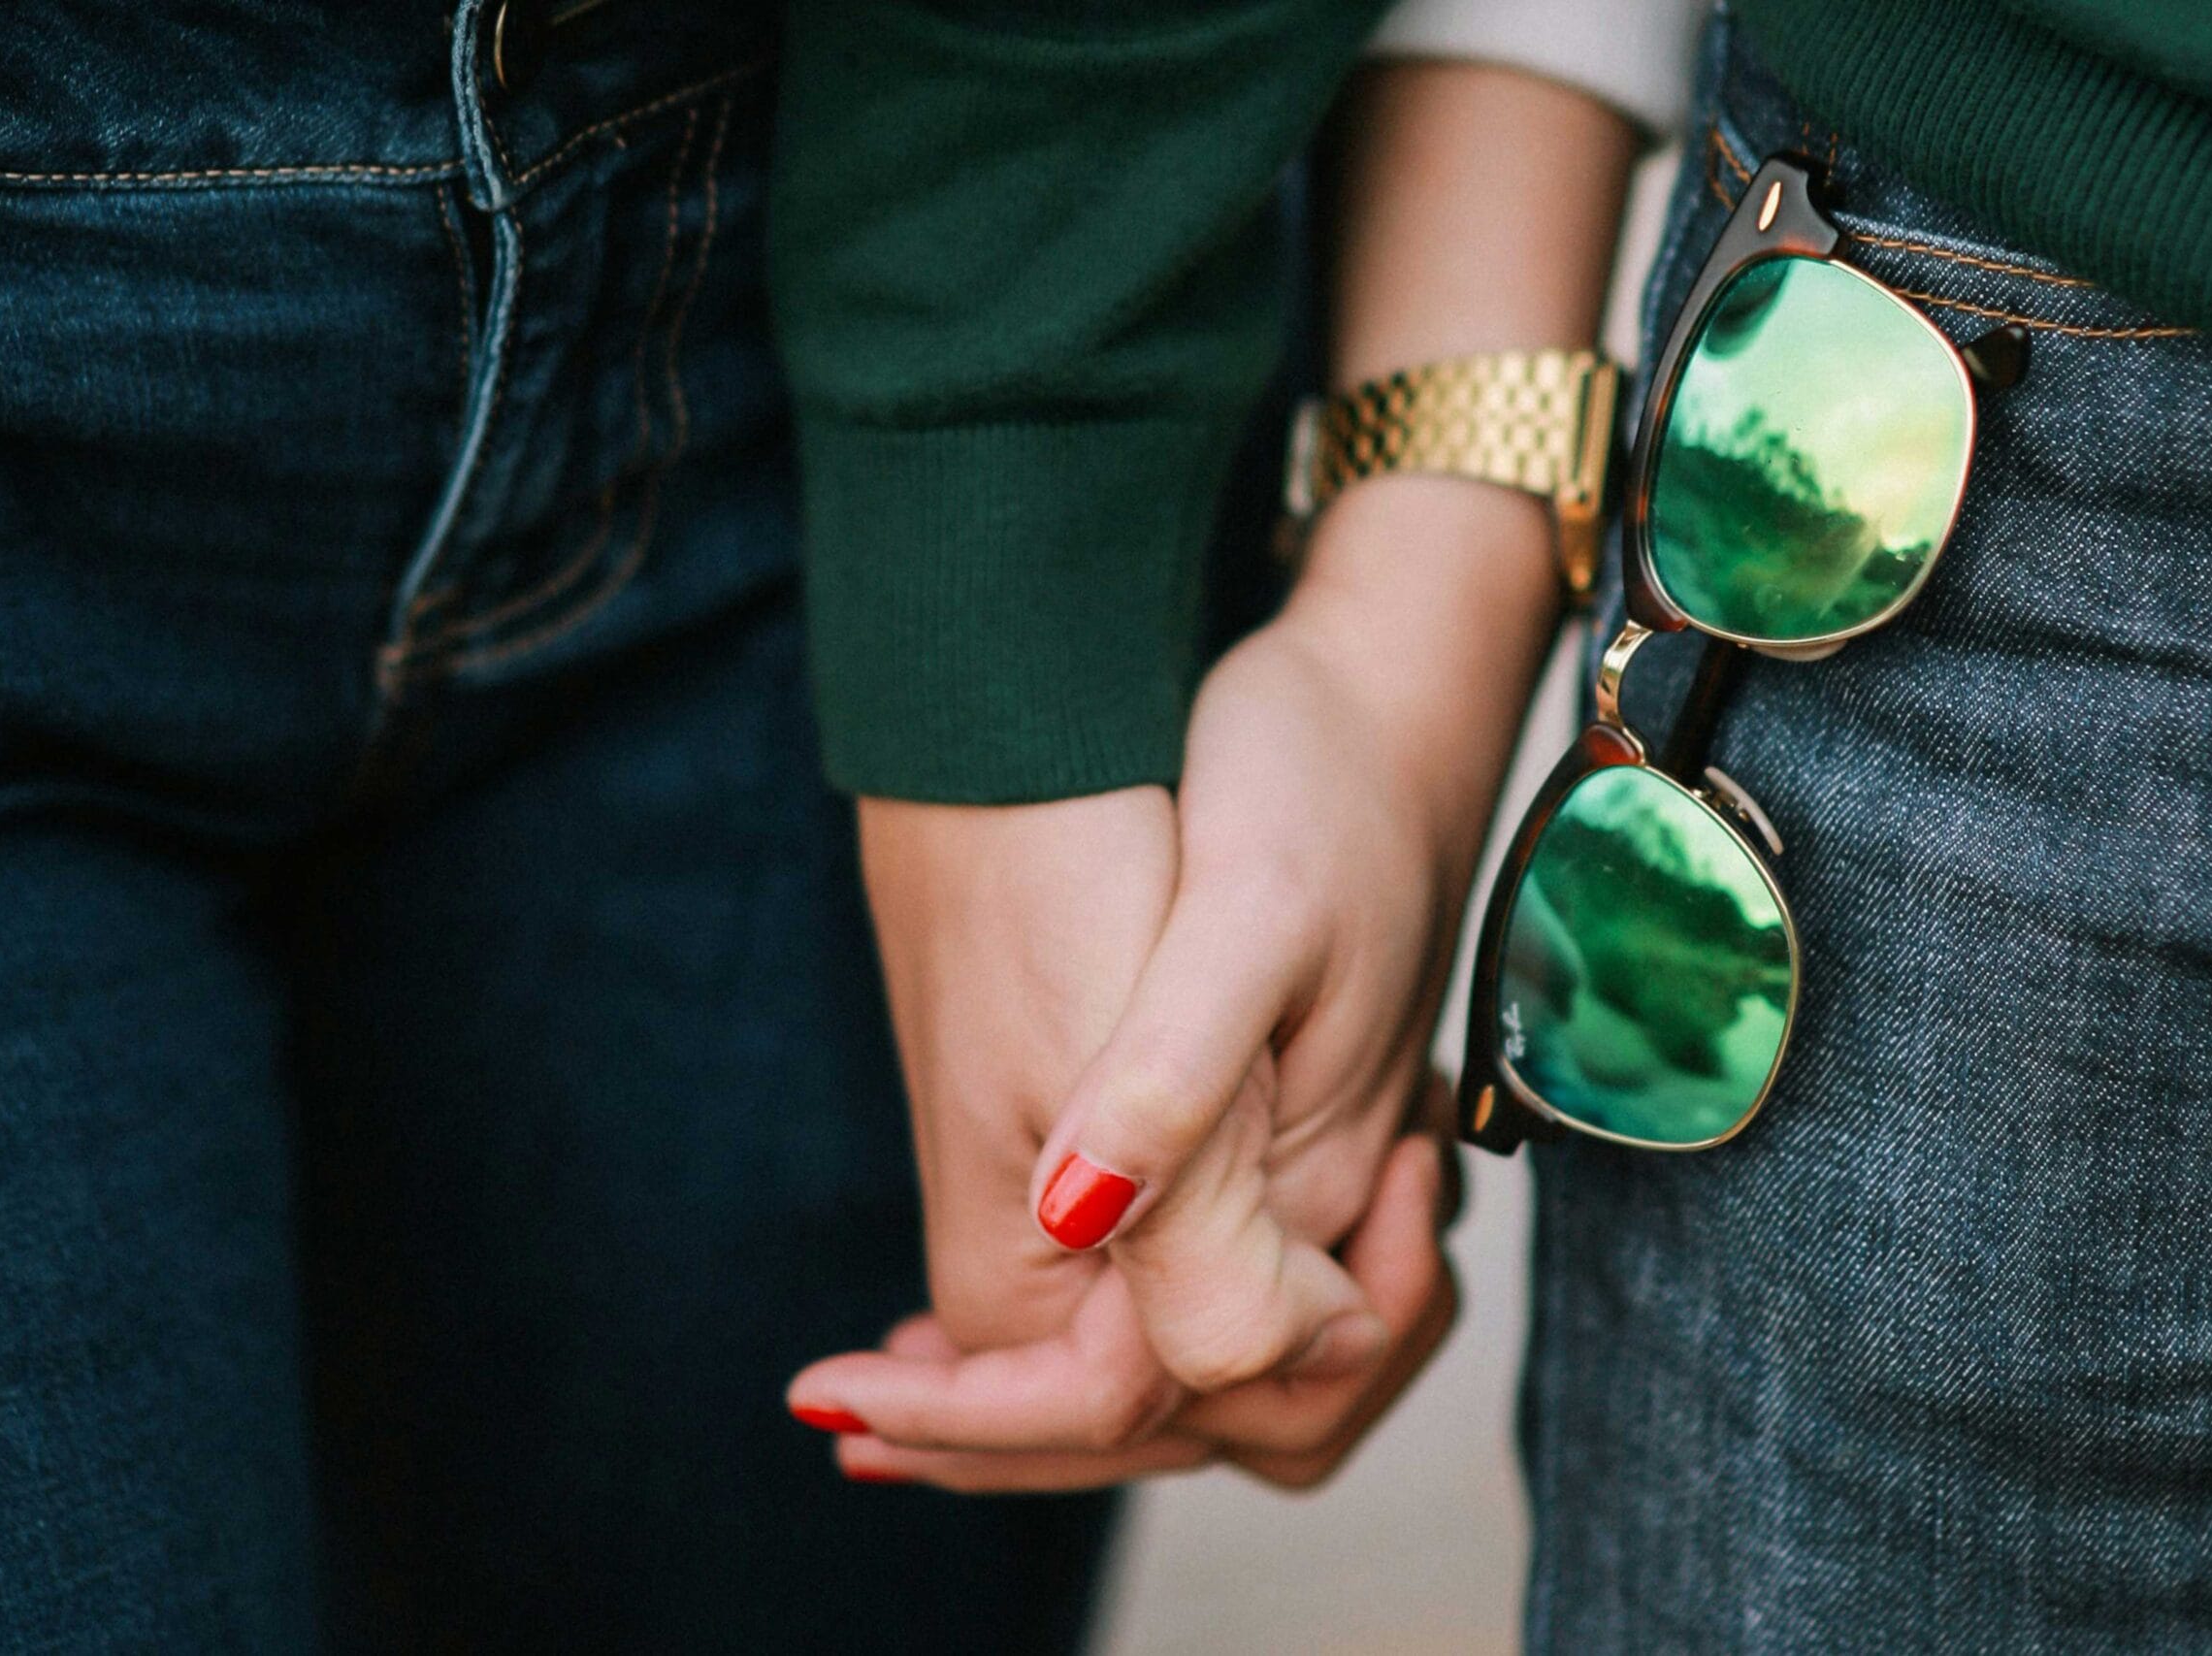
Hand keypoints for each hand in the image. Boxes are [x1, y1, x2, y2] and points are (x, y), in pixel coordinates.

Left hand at [790, 477, 1556, 1486]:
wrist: (1382, 699)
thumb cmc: (1318, 781)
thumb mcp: (1252, 911)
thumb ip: (1179, 1083)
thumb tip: (1070, 1219)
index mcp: (1306, 1176)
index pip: (1154, 1385)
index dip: (991, 1421)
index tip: (830, 1400)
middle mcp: (1316, 1207)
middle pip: (1185, 1418)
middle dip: (1020, 1441)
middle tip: (854, 1415)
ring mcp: (1305, 1176)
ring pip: (1196, 1375)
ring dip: (1062, 1407)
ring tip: (907, 1384)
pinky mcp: (1280, 1135)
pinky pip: (1192, 1288)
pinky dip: (1095, 1331)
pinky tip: (995, 1300)